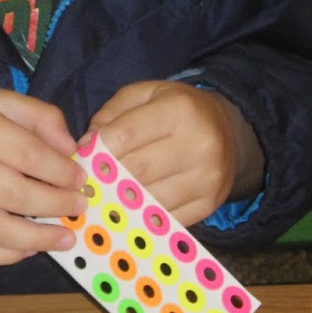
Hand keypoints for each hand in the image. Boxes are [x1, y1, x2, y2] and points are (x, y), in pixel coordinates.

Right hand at [0, 83, 86, 265]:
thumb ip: (39, 117)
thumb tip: (71, 151)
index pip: (27, 155)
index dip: (60, 172)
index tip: (79, 180)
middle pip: (15, 194)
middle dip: (55, 205)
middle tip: (78, 208)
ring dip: (36, 239)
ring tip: (64, 238)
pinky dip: (3, 255)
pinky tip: (27, 249)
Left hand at [87, 81, 263, 226]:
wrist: (230, 132)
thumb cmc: (178, 110)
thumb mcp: (146, 94)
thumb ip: (111, 113)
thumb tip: (86, 146)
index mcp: (180, 110)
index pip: (126, 135)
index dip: (97, 149)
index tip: (81, 157)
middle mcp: (199, 144)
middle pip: (135, 170)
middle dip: (105, 177)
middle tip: (86, 181)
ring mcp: (206, 178)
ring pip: (148, 199)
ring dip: (120, 201)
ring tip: (103, 197)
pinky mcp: (208, 203)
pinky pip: (165, 218)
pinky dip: (142, 217)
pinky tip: (128, 210)